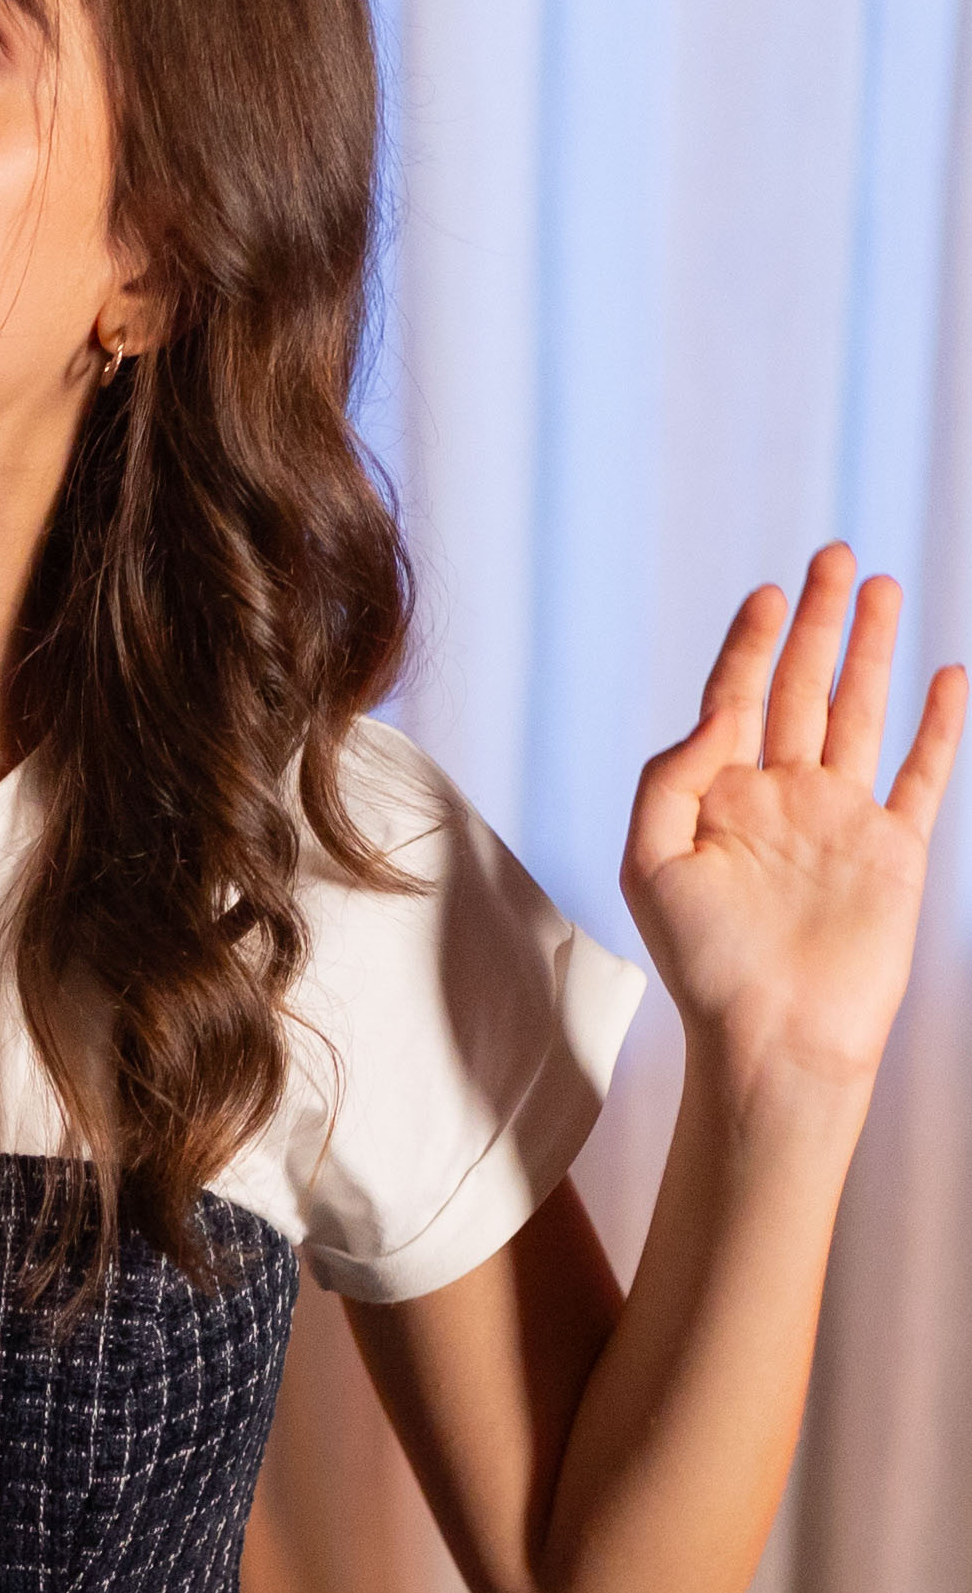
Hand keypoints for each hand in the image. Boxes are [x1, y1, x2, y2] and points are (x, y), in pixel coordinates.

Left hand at [622, 547, 966, 1117]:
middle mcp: (781, 800)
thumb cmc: (703, 968)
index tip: (766, 592)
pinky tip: (946, 677)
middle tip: (832, 556)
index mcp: (718, 799)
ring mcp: (840, 821)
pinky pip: (921, 775)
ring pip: (858, 714)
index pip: (734, 698)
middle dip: (815, 622)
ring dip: (869, 651)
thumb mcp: (650, 864)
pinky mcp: (894, 852)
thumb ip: (671, 777)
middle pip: (799, 688)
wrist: (775, 1037)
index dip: (748, 643)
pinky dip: (937, 727)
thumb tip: (713, 715)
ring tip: (880, 587)